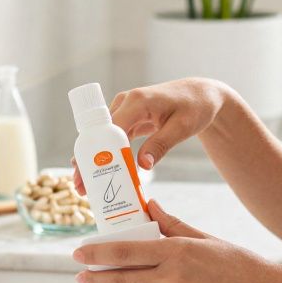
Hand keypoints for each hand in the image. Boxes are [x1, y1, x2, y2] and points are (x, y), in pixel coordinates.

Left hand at [72, 199, 278, 282]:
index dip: (97, 254)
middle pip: (121, 280)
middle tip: (80, 275)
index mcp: (176, 252)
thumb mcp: (202, 237)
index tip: (79, 252)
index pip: (125, 253)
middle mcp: (172, 279)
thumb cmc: (236, 263)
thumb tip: (149, 205)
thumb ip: (170, 224)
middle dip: (95, 279)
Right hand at [73, 78, 230, 194]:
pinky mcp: (128, 117)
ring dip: (95, 161)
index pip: (109, 129)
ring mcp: (125, 109)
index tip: (87, 174)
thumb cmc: (195, 107)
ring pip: (103, 138)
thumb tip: (142, 166)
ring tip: (85, 186)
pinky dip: (108, 155)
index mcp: (137, 101)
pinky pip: (113, 138)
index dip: (96, 153)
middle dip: (88, 161)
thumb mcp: (182, 128)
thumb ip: (161, 145)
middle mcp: (126, 102)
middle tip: (80, 187)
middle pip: (99, 135)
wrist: (201, 95)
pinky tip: (101, 173)